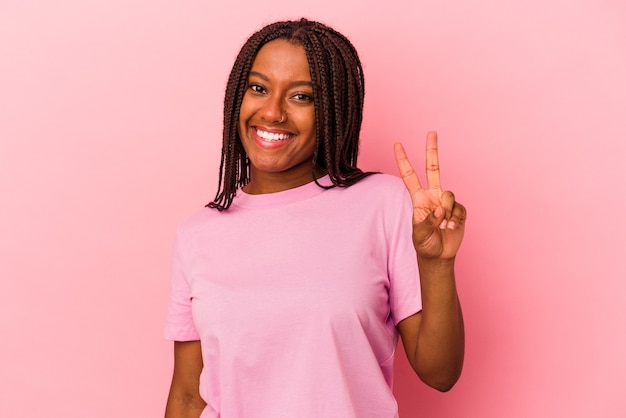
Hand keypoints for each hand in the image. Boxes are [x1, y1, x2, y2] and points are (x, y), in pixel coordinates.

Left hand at [394, 131, 465, 259]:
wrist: (438, 256)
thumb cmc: (424, 244)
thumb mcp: (419, 234)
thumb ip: (427, 220)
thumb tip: (439, 208)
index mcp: (418, 199)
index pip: (409, 176)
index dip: (403, 161)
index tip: (397, 144)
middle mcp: (432, 196)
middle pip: (433, 169)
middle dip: (432, 150)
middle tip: (431, 132)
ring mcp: (446, 202)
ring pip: (449, 195)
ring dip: (446, 211)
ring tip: (443, 226)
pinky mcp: (459, 210)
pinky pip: (459, 208)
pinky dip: (455, 219)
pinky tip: (451, 228)